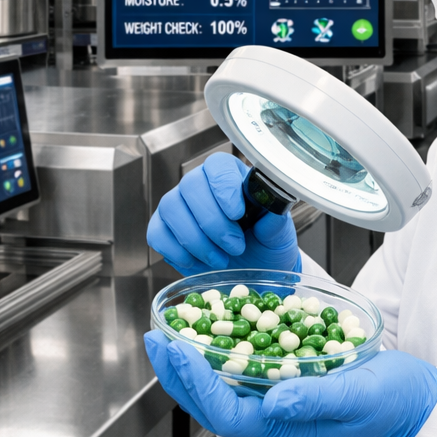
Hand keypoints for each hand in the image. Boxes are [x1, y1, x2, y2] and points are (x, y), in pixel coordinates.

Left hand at [145, 331, 436, 436]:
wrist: (414, 401)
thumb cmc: (391, 401)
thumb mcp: (357, 395)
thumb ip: (315, 399)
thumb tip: (272, 402)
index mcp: (285, 426)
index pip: (223, 411)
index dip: (193, 381)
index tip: (174, 349)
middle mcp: (275, 417)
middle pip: (212, 401)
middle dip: (180, 371)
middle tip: (157, 336)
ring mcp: (279, 401)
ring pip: (223, 385)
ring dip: (194, 361)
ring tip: (173, 333)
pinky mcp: (287, 382)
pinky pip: (244, 370)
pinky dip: (222, 349)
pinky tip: (215, 329)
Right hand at [147, 152, 299, 274]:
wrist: (252, 271)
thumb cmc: (265, 244)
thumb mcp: (278, 234)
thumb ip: (275, 220)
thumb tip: (272, 207)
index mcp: (230, 175)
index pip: (217, 165)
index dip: (223, 186)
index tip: (238, 213)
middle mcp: (200, 184)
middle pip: (190, 185)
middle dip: (212, 222)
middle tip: (235, 247)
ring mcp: (178, 204)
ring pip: (171, 208)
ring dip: (196, 240)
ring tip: (220, 260)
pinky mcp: (162, 228)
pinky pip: (157, 233)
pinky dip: (177, 252)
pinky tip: (198, 263)